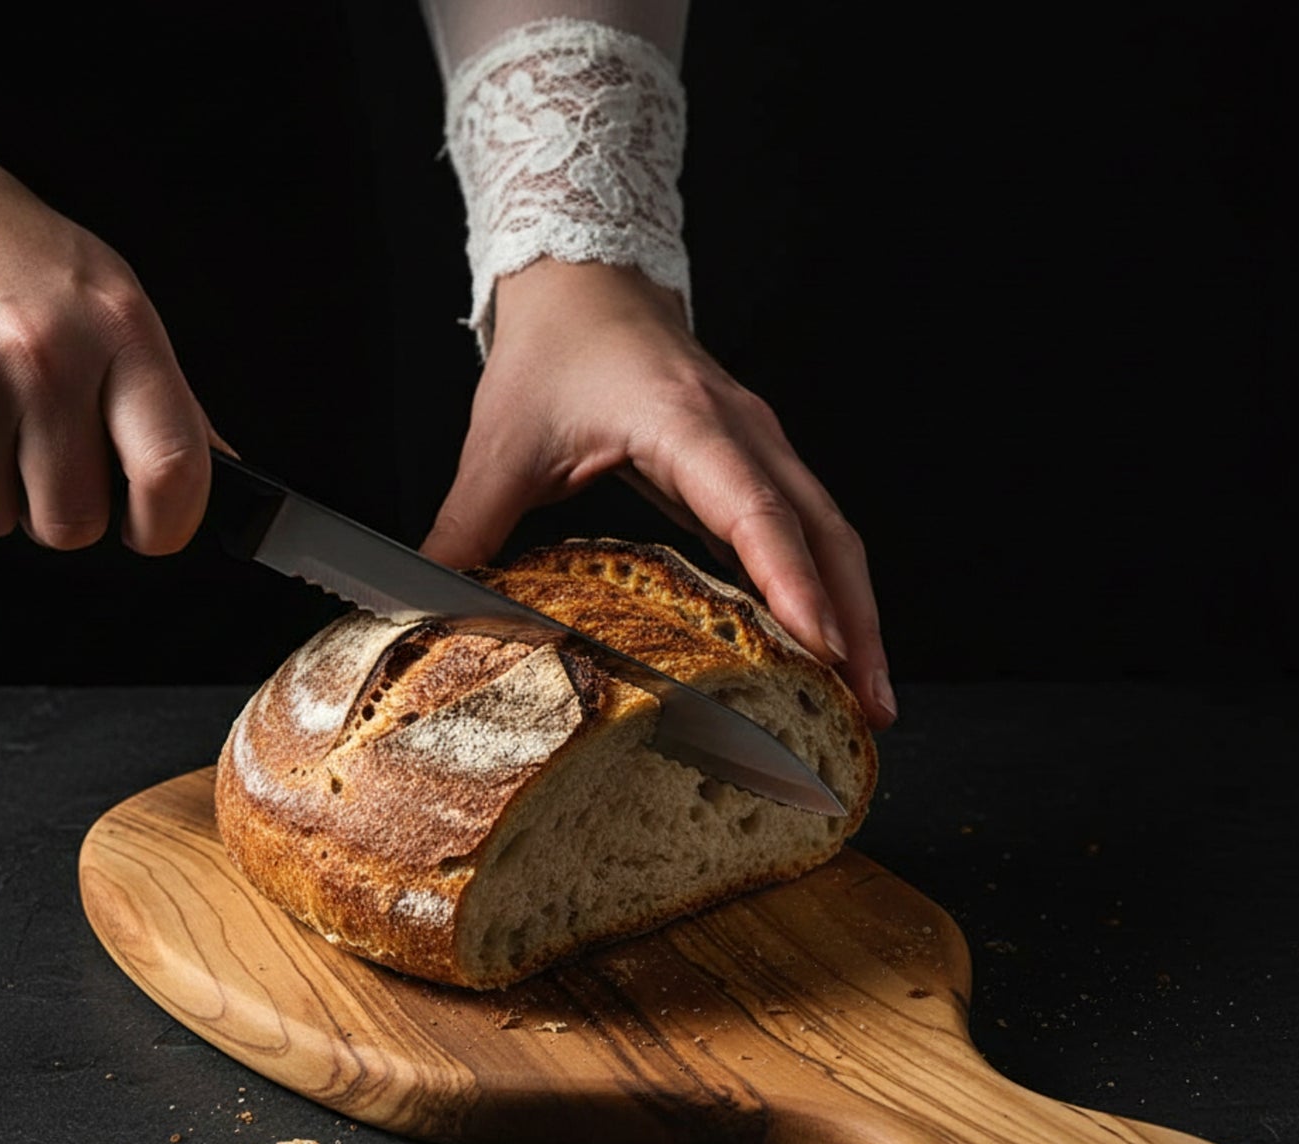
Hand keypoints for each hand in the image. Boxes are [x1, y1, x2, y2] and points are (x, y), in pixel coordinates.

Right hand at [0, 101, 218, 552]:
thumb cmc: (21, 257)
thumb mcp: (118, 305)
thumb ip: (169, 398)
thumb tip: (221, 472)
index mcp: (118, 333)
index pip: (169, 470)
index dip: (169, 525)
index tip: (155, 530)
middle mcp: (41, 360)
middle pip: (72, 522)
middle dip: (68, 511)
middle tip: (57, 462)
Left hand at [419, 258, 896, 729]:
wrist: (586, 280)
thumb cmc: (553, 350)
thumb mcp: (502, 443)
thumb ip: (466, 527)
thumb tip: (426, 607)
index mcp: (688, 423)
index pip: (756, 511)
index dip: (792, 583)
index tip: (822, 650)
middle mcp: (744, 435)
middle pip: (826, 534)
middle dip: (857, 625)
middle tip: (872, 708)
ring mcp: (762, 447)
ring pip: (832, 536)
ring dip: (858, 615)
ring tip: (869, 697)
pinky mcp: (758, 463)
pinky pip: (809, 532)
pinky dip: (829, 590)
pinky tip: (828, 646)